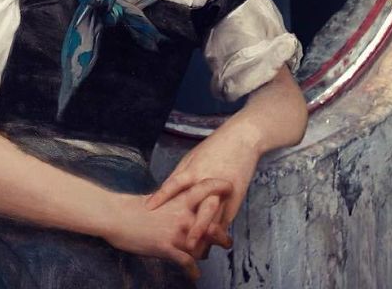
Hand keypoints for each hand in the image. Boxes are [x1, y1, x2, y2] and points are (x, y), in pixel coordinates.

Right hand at [104, 177, 232, 280]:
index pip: (206, 188)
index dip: (220, 187)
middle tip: (228, 241)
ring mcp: (175, 229)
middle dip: (222, 231)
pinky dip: (192, 270)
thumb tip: (188, 202)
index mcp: (180, 198)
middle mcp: (182, 212)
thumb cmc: (137, 207)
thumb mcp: (161, 198)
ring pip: (203, 242)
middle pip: (212, 218)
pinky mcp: (167, 246)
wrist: (118, 216)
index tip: (230, 188)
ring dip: (211, 252)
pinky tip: (195, 276)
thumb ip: (177, 200)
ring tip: (212, 262)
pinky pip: (186, 261)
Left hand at [145, 121, 261, 250]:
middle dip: (195, 227)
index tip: (149, 207)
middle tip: (185, 244)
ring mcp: (224, 193)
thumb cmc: (214, 148)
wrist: (242, 139)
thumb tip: (162, 194)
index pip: (176, 183)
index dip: (162, 195)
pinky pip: (224, 219)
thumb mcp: (192, 158)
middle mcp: (210, 183)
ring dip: (207, 236)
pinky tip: (209, 245)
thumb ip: (179, 177)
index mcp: (196, 169)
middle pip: (203, 208)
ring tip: (198, 251)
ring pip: (216, 218)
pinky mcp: (235, 199)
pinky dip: (216, 233)